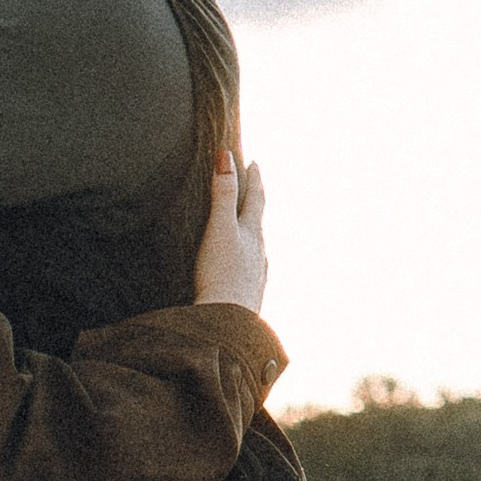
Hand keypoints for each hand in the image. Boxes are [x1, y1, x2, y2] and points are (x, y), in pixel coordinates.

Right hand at [193, 153, 267, 314]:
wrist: (227, 322)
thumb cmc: (221, 274)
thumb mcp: (219, 228)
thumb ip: (223, 194)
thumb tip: (226, 158)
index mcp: (253, 233)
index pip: (256, 198)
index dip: (255, 179)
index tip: (255, 163)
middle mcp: (260, 252)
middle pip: (259, 221)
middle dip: (255, 202)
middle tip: (253, 187)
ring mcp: (257, 275)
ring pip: (258, 247)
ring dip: (252, 233)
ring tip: (246, 228)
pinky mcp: (250, 295)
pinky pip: (251, 270)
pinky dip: (247, 260)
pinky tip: (243, 269)